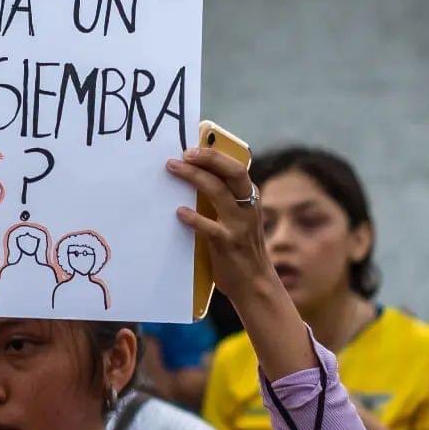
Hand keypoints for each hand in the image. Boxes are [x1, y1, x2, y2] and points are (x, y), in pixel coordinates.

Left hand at [168, 131, 275, 308]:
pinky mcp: (228, 245)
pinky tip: (179, 212)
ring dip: (194, 178)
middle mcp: (247, 209)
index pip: (236, 168)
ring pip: (219, 193)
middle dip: (208, 158)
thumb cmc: (239, 250)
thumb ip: (220, 203)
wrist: (254, 284)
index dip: (216, 154)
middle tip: (183, 153)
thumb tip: (192, 180)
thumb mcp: (235, 221)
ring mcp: (239, 226)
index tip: (193, 144)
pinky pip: (210, 228)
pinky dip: (194, 218)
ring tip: (173, 169)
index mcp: (250, 199)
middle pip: (232, 173)